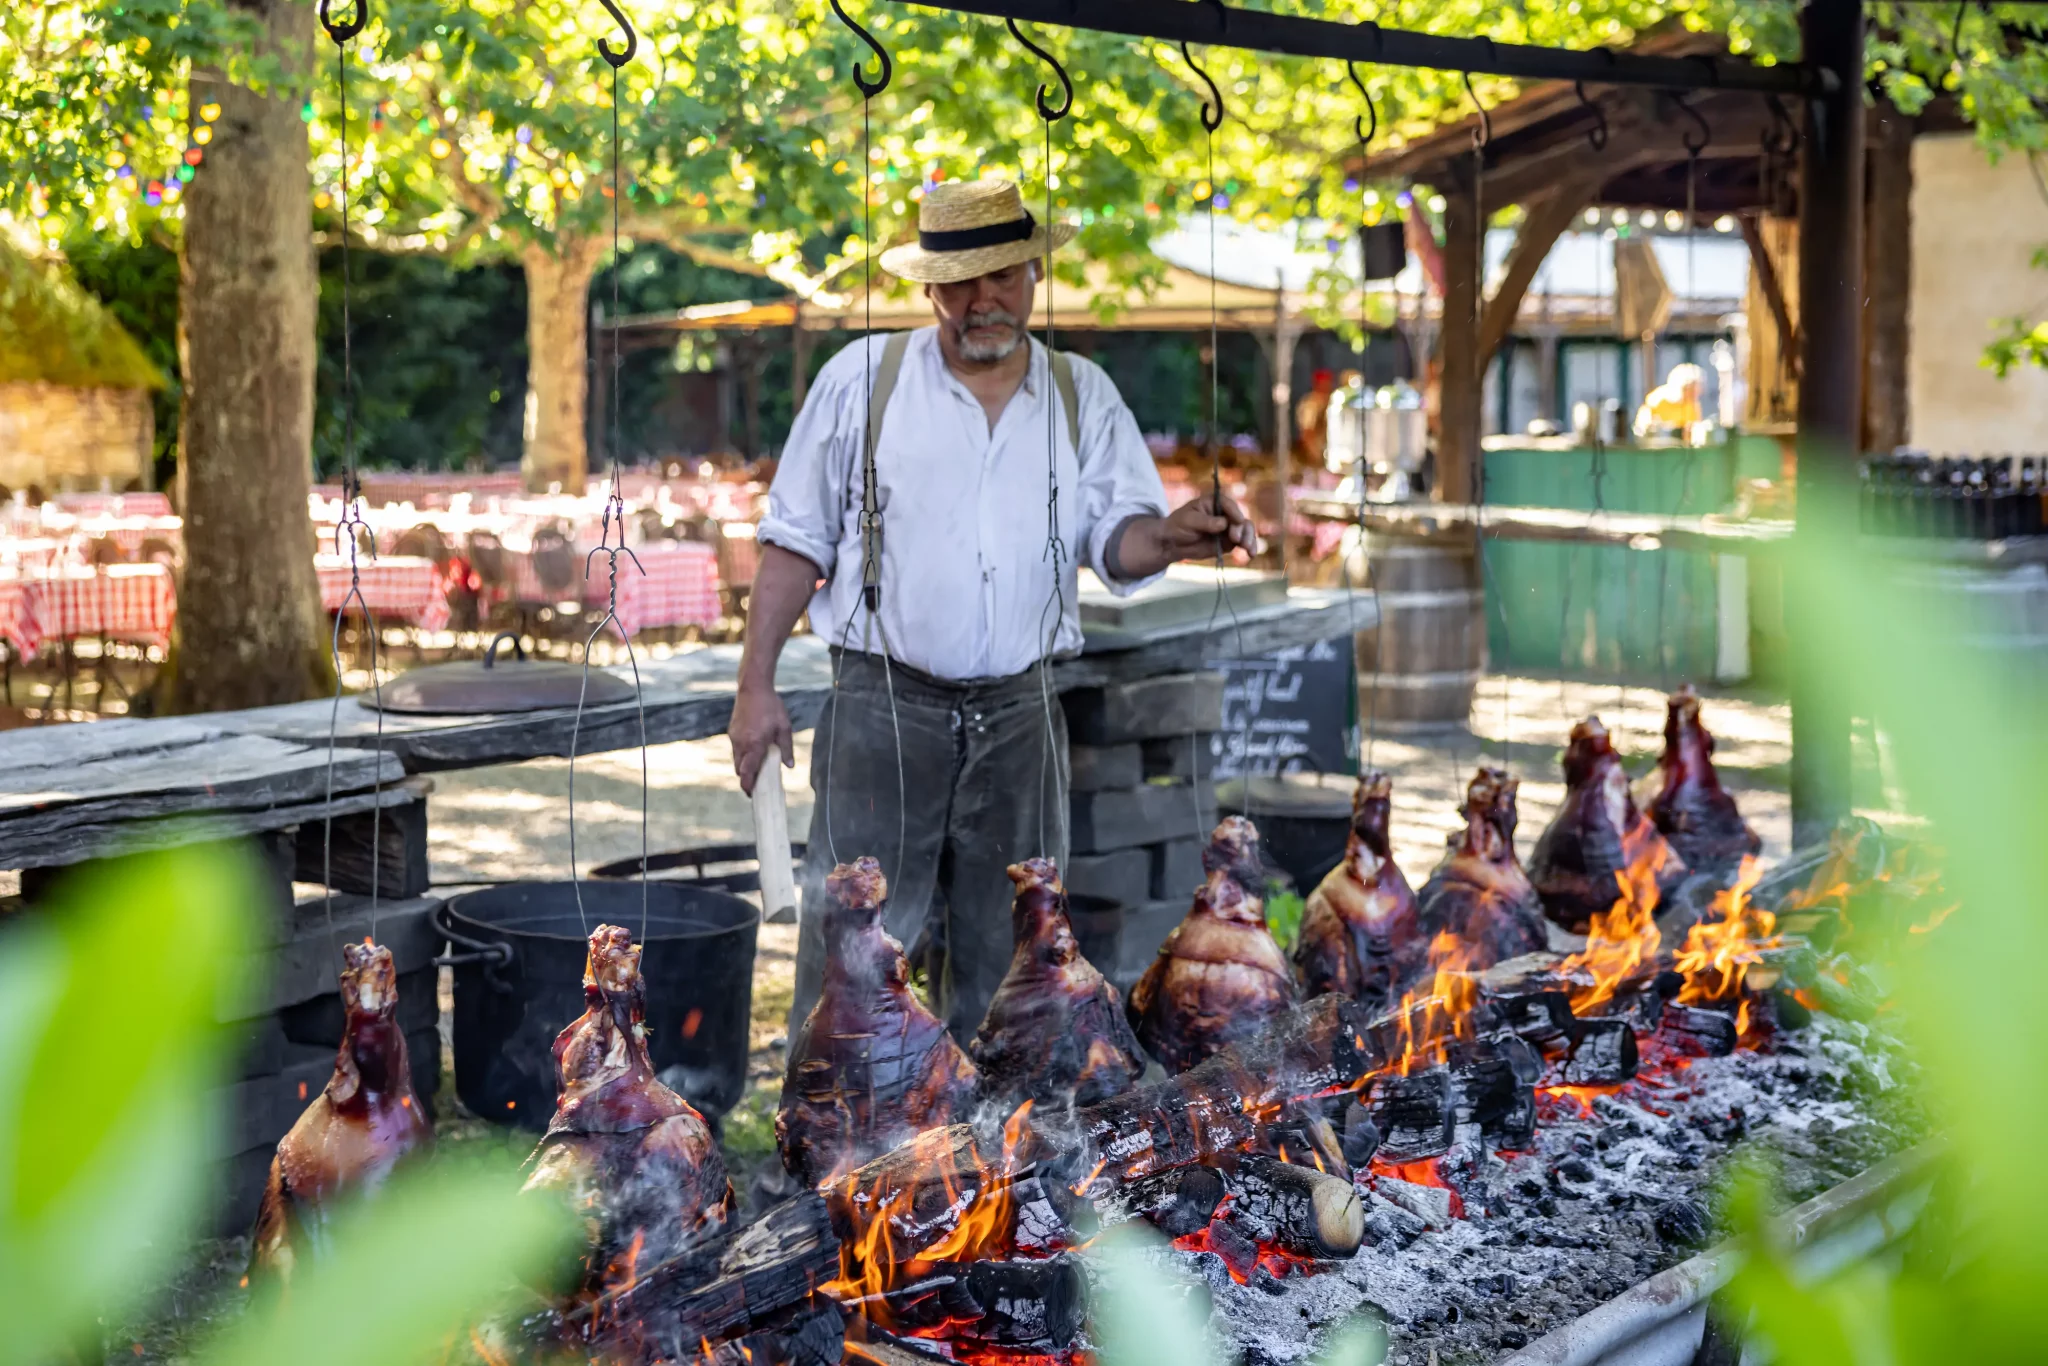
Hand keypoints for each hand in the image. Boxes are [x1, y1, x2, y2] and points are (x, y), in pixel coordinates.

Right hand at [729, 680, 792, 797]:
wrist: (753, 687)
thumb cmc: (771, 707)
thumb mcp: (785, 727)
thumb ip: (786, 748)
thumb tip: (789, 766)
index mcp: (755, 744)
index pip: (748, 772)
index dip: (748, 786)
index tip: (751, 794)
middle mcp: (741, 743)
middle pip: (740, 769)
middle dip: (747, 778)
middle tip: (757, 783)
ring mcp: (734, 737)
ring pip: (736, 759)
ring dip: (744, 766)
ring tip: (757, 766)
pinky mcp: (731, 731)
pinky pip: (736, 749)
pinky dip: (742, 754)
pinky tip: (753, 749)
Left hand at [1161, 489, 1258, 560]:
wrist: (1173, 543)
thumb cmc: (1178, 525)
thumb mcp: (1189, 521)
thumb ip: (1206, 522)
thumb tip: (1223, 524)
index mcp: (1214, 502)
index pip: (1228, 504)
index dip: (1235, 512)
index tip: (1237, 521)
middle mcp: (1225, 513)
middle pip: (1240, 518)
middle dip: (1242, 529)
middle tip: (1236, 540)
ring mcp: (1229, 527)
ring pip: (1245, 530)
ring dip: (1250, 539)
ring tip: (1248, 550)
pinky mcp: (1229, 541)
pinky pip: (1243, 543)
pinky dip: (1249, 547)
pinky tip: (1251, 554)